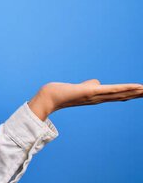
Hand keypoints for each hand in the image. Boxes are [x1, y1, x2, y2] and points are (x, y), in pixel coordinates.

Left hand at [28, 79, 142, 120]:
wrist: (49, 97)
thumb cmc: (63, 92)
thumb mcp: (80, 87)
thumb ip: (90, 85)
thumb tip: (97, 83)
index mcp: (97, 97)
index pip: (118, 95)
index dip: (131, 94)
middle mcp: (99, 99)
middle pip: (123, 96)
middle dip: (137, 95)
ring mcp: (96, 96)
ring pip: (120, 94)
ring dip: (135, 92)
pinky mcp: (91, 92)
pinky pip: (111, 90)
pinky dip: (124, 88)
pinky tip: (135, 87)